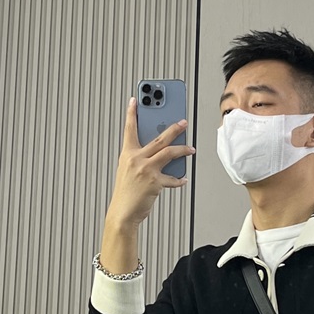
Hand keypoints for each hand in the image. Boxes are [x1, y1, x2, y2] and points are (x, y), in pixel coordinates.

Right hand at [106, 98, 195, 231]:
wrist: (123, 213)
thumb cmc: (126, 193)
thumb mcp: (128, 170)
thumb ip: (141, 158)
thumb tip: (158, 152)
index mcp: (128, 154)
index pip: (130, 129)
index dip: (132, 113)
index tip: (135, 100)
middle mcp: (136, 159)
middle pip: (159, 138)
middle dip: (174, 128)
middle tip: (183, 122)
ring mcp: (146, 170)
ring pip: (169, 153)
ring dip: (183, 149)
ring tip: (190, 148)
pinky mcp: (155, 182)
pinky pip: (173, 178)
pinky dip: (179, 179)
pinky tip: (183, 178)